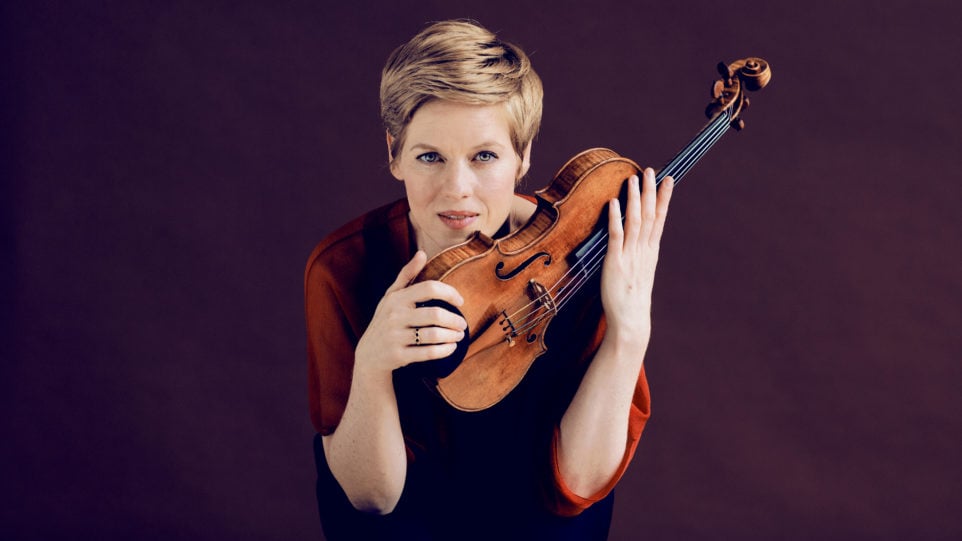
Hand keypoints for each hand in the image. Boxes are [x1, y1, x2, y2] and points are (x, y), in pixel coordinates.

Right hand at [354, 251, 467, 374]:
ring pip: (433, 335)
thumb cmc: (385, 321)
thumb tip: (422, 253)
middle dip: (454, 320)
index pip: (429, 288)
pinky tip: (451, 348)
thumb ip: (407, 275)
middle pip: (435, 314)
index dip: (449, 293)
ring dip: (452, 336)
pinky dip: (444, 351)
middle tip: (463, 324)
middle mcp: (394, 316)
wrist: (368, 356)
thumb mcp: (391, 297)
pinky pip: (428, 353)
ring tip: (459, 336)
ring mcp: (395, 337)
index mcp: (396, 298)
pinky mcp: (398, 356)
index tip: (460, 302)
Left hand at [600, 168, 672, 339]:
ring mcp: (630, 256)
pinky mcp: (615, 263)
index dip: (663, 198)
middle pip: (649, 215)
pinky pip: (616, 236)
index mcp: (650, 252)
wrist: (631, 320)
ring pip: (635, 222)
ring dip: (634, 199)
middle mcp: (643, 251)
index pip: (659, 219)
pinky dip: (615, 218)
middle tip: (650, 170)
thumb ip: (638, 253)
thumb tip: (634, 239)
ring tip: (633, 179)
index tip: (668, 179)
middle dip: (650, 191)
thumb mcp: (639, 271)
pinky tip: (614, 203)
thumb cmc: (632, 298)